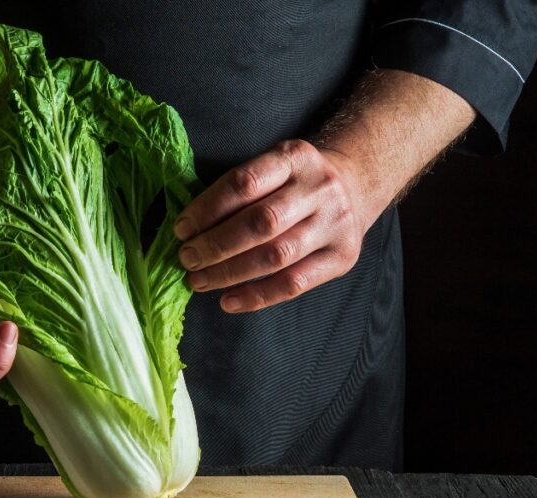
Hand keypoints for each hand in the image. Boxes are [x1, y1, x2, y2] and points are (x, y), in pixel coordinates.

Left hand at [174, 139, 378, 312]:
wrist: (354, 186)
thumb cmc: (294, 182)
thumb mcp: (273, 166)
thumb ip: (239, 190)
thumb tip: (189, 229)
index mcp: (294, 157)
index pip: (244, 183)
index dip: (207, 209)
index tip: (181, 229)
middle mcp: (319, 188)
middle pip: (260, 222)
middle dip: (215, 245)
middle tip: (186, 258)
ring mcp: (335, 223)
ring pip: (275, 256)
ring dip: (229, 273)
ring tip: (199, 281)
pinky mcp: (342, 256)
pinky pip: (294, 283)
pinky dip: (256, 296)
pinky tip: (228, 301)